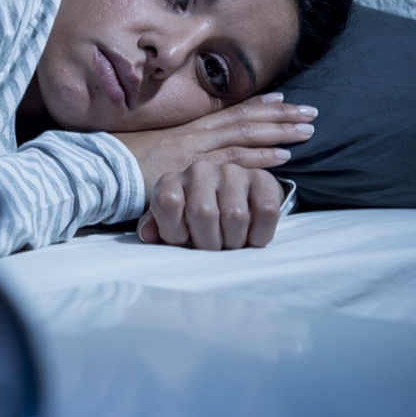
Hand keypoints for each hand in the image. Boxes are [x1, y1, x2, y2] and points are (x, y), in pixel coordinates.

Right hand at [112, 92, 315, 206]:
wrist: (103, 169)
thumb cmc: (125, 163)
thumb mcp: (156, 151)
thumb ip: (181, 152)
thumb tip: (196, 157)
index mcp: (188, 128)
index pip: (229, 111)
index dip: (259, 105)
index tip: (283, 99)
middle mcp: (196, 134)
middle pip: (245, 119)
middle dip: (280, 115)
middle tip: (310, 111)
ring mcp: (196, 151)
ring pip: (245, 135)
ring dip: (279, 132)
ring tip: (307, 130)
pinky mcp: (194, 169)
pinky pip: (233, 162)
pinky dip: (259, 159)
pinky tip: (282, 157)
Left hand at [136, 161, 284, 249]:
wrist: (236, 202)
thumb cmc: (195, 220)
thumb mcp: (170, 225)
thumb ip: (157, 228)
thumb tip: (148, 234)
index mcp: (171, 181)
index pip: (168, 203)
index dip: (176, 232)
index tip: (184, 239)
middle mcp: (199, 170)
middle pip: (203, 213)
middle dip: (209, 242)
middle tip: (213, 246)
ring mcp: (232, 172)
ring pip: (236, 216)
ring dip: (235, 241)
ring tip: (231, 240)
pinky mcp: (262, 179)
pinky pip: (267, 213)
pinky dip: (260, 235)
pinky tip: (251, 235)